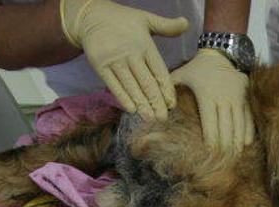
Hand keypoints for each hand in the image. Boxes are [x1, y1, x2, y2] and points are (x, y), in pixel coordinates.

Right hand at [60, 0, 187, 120]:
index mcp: (144, 44)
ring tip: (150, 118)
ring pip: (131, 86)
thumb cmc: (123, 20)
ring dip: (141, 104)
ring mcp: (114, 60)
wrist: (91, 17)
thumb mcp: (146, 19)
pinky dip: (123, 98)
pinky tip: (132, 109)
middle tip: (163, 118)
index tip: (172, 104)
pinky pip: (113, 85)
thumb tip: (187, 23)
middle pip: (146, 82)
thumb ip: (166, 26)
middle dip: (156, 102)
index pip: (159, 70)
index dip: (166, 88)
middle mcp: (130, 54)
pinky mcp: (100, 66)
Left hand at [170, 49, 254, 152]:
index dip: (211, 140)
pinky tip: (245, 144)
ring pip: (238, 125)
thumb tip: (157, 107)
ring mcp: (237, 99)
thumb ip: (168, 88)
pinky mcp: (246, 98)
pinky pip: (248, 118)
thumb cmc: (197, 68)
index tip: (210, 153)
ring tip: (235, 156)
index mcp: (207, 96)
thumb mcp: (181, 74)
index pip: (210, 124)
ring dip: (237, 142)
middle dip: (225, 146)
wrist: (221, 54)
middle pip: (225, 128)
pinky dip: (247, 131)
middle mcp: (223, 99)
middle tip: (223, 161)